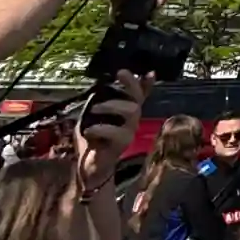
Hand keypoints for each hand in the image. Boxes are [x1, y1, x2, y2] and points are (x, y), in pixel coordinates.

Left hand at [75, 72, 152, 190]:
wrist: (88, 167)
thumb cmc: (90, 140)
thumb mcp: (90, 116)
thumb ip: (98, 102)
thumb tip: (100, 86)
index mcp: (124, 113)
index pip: (139, 95)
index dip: (146, 83)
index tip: (150, 71)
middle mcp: (131, 121)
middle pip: (137, 99)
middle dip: (131, 84)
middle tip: (120, 73)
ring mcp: (129, 132)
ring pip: (132, 111)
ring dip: (112, 105)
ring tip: (95, 108)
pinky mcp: (122, 145)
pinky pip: (117, 132)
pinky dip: (102, 128)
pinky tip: (90, 129)